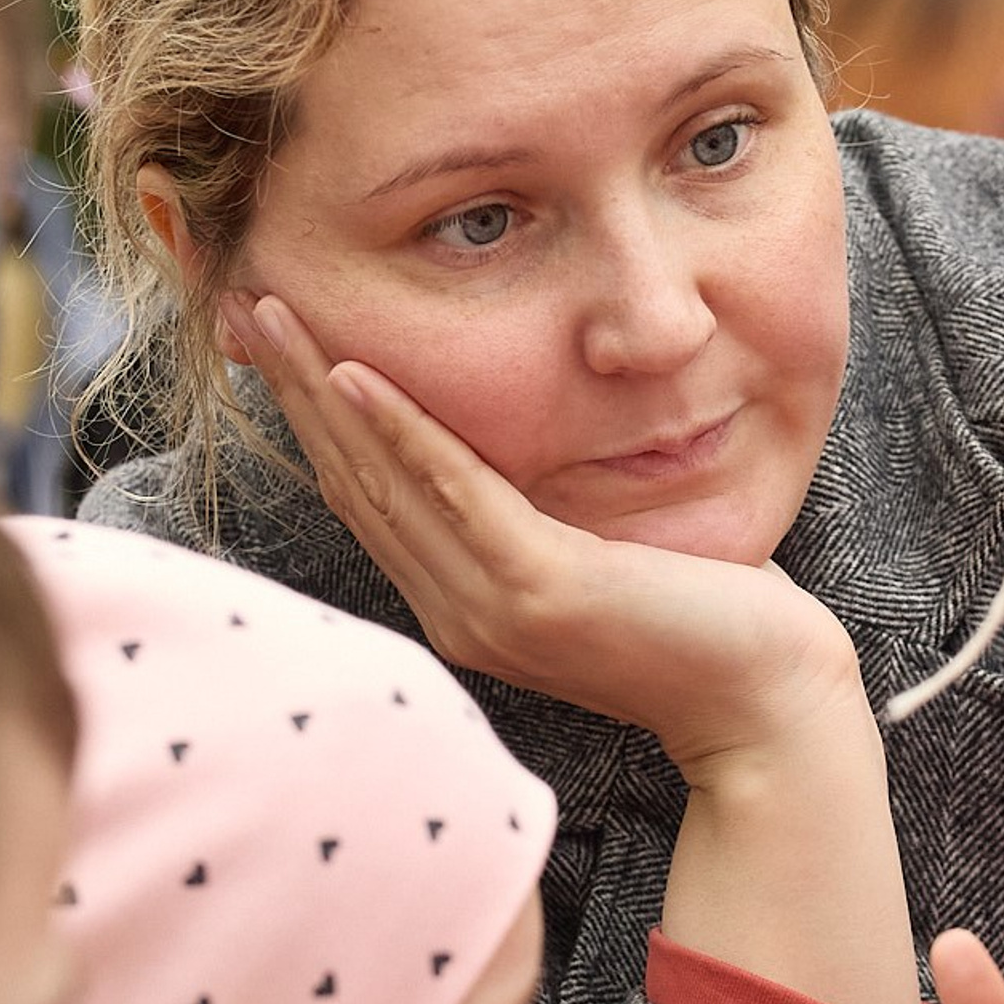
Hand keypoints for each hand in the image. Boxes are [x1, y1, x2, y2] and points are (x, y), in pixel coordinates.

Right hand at [226, 292, 860, 776]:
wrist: (763, 698)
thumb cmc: (703, 619)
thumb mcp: (599, 552)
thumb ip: (540, 514)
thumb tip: (514, 450)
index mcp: (463, 604)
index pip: (365, 496)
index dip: (310, 416)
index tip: (273, 341)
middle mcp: (456, 612)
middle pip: (350, 480)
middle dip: (291, 389)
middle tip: (241, 304)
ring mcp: (489, 606)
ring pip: (380, 480)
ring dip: (318, 390)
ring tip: (271, 315)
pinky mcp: (537, 589)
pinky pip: (452, 491)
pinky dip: (398, 429)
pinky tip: (352, 374)